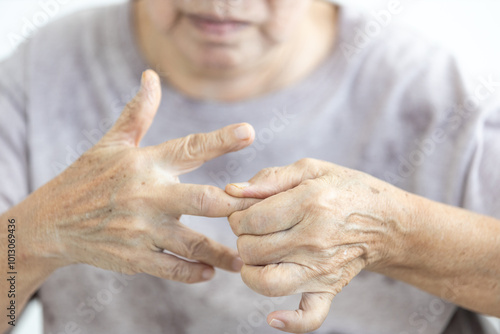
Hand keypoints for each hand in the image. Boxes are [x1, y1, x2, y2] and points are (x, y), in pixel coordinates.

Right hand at [27, 70, 256, 282]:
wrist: (51, 222)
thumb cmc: (87, 178)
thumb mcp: (112, 143)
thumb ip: (139, 112)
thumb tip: (152, 75)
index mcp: (145, 163)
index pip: (190, 148)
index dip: (221, 140)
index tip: (250, 132)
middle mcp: (147, 196)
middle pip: (201, 201)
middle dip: (233, 206)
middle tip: (259, 210)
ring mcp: (141, 230)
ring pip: (193, 243)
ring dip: (222, 253)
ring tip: (245, 259)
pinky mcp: (134, 258)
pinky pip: (172, 268)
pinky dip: (194, 272)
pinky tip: (210, 272)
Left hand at [226, 158, 408, 332]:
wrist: (386, 221)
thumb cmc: (345, 189)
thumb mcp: (311, 169)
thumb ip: (270, 178)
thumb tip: (232, 190)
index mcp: (310, 204)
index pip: (251, 220)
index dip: (238, 215)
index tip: (247, 211)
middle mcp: (314, 239)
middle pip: (252, 250)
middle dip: (243, 238)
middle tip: (255, 229)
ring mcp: (322, 268)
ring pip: (266, 282)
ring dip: (251, 270)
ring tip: (258, 256)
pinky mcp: (329, 289)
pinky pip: (308, 316)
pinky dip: (290, 321)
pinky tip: (273, 317)